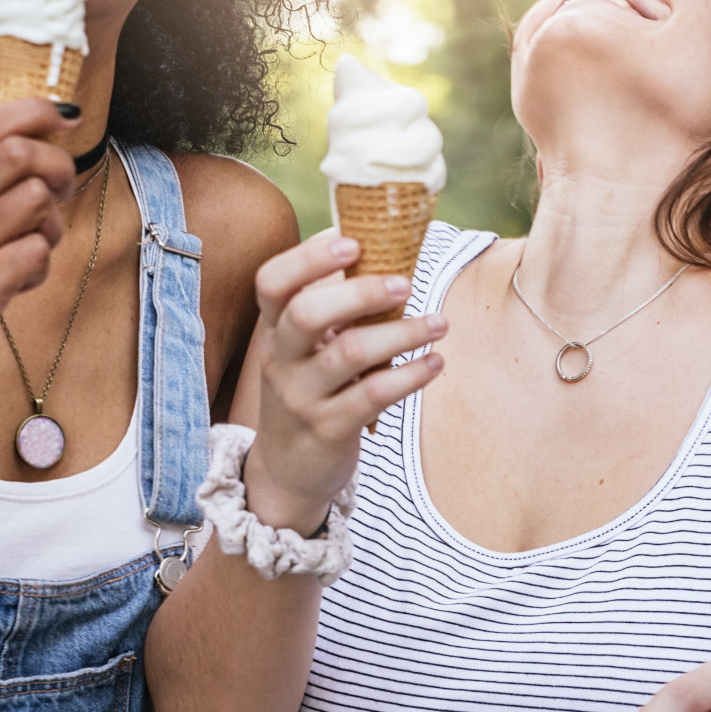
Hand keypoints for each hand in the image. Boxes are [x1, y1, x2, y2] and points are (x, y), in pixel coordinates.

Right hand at [0, 99, 78, 422]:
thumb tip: (28, 147)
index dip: (34, 112)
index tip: (67, 118)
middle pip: (20, 154)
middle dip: (58, 168)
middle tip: (61, 192)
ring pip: (37, 202)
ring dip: (51, 226)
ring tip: (31, 248)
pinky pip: (38, 254)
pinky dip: (41, 269)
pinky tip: (18, 283)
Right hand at [243, 231, 446, 533]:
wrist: (288, 471)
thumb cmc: (309, 391)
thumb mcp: (304, 349)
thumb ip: (332, 307)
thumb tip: (384, 250)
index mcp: (274, 329)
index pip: (271, 282)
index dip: (307, 257)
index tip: (352, 241)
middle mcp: (280, 359)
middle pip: (306, 313)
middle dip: (359, 292)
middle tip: (405, 283)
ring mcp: (301, 396)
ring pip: (348, 354)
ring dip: (401, 333)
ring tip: (438, 323)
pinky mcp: (328, 429)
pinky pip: (372, 395)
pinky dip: (409, 375)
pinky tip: (434, 362)